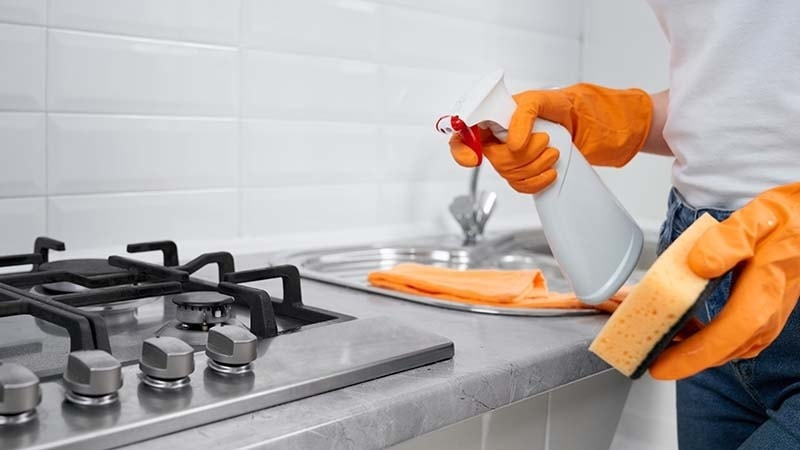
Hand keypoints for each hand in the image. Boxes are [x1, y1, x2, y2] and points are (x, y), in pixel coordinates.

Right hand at [449, 84, 652, 193]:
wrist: (590, 126)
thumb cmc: (565, 106)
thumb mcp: (543, 99)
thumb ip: (524, 114)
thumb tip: (513, 142)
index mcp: (495, 118)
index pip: (463, 135)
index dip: (462, 149)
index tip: (475, 159)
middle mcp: (499, 139)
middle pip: (492, 159)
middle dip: (520, 155)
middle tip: (544, 141)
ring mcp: (512, 158)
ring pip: (509, 175)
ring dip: (534, 166)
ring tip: (554, 152)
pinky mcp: (526, 175)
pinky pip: (521, 187)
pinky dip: (538, 182)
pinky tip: (551, 173)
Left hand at [650, 183, 799, 379]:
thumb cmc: (783, 221)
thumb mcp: (754, 220)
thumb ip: (726, 241)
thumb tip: (698, 265)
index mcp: (762, 294)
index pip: (723, 338)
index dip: (689, 358)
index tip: (660, 367)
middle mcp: (766, 315)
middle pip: (719, 351)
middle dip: (680, 359)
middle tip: (646, 356)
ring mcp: (765, 319)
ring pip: (724, 348)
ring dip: (691, 350)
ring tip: (658, 342)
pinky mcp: (761, 316)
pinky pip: (729, 339)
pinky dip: (704, 340)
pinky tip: (683, 330)